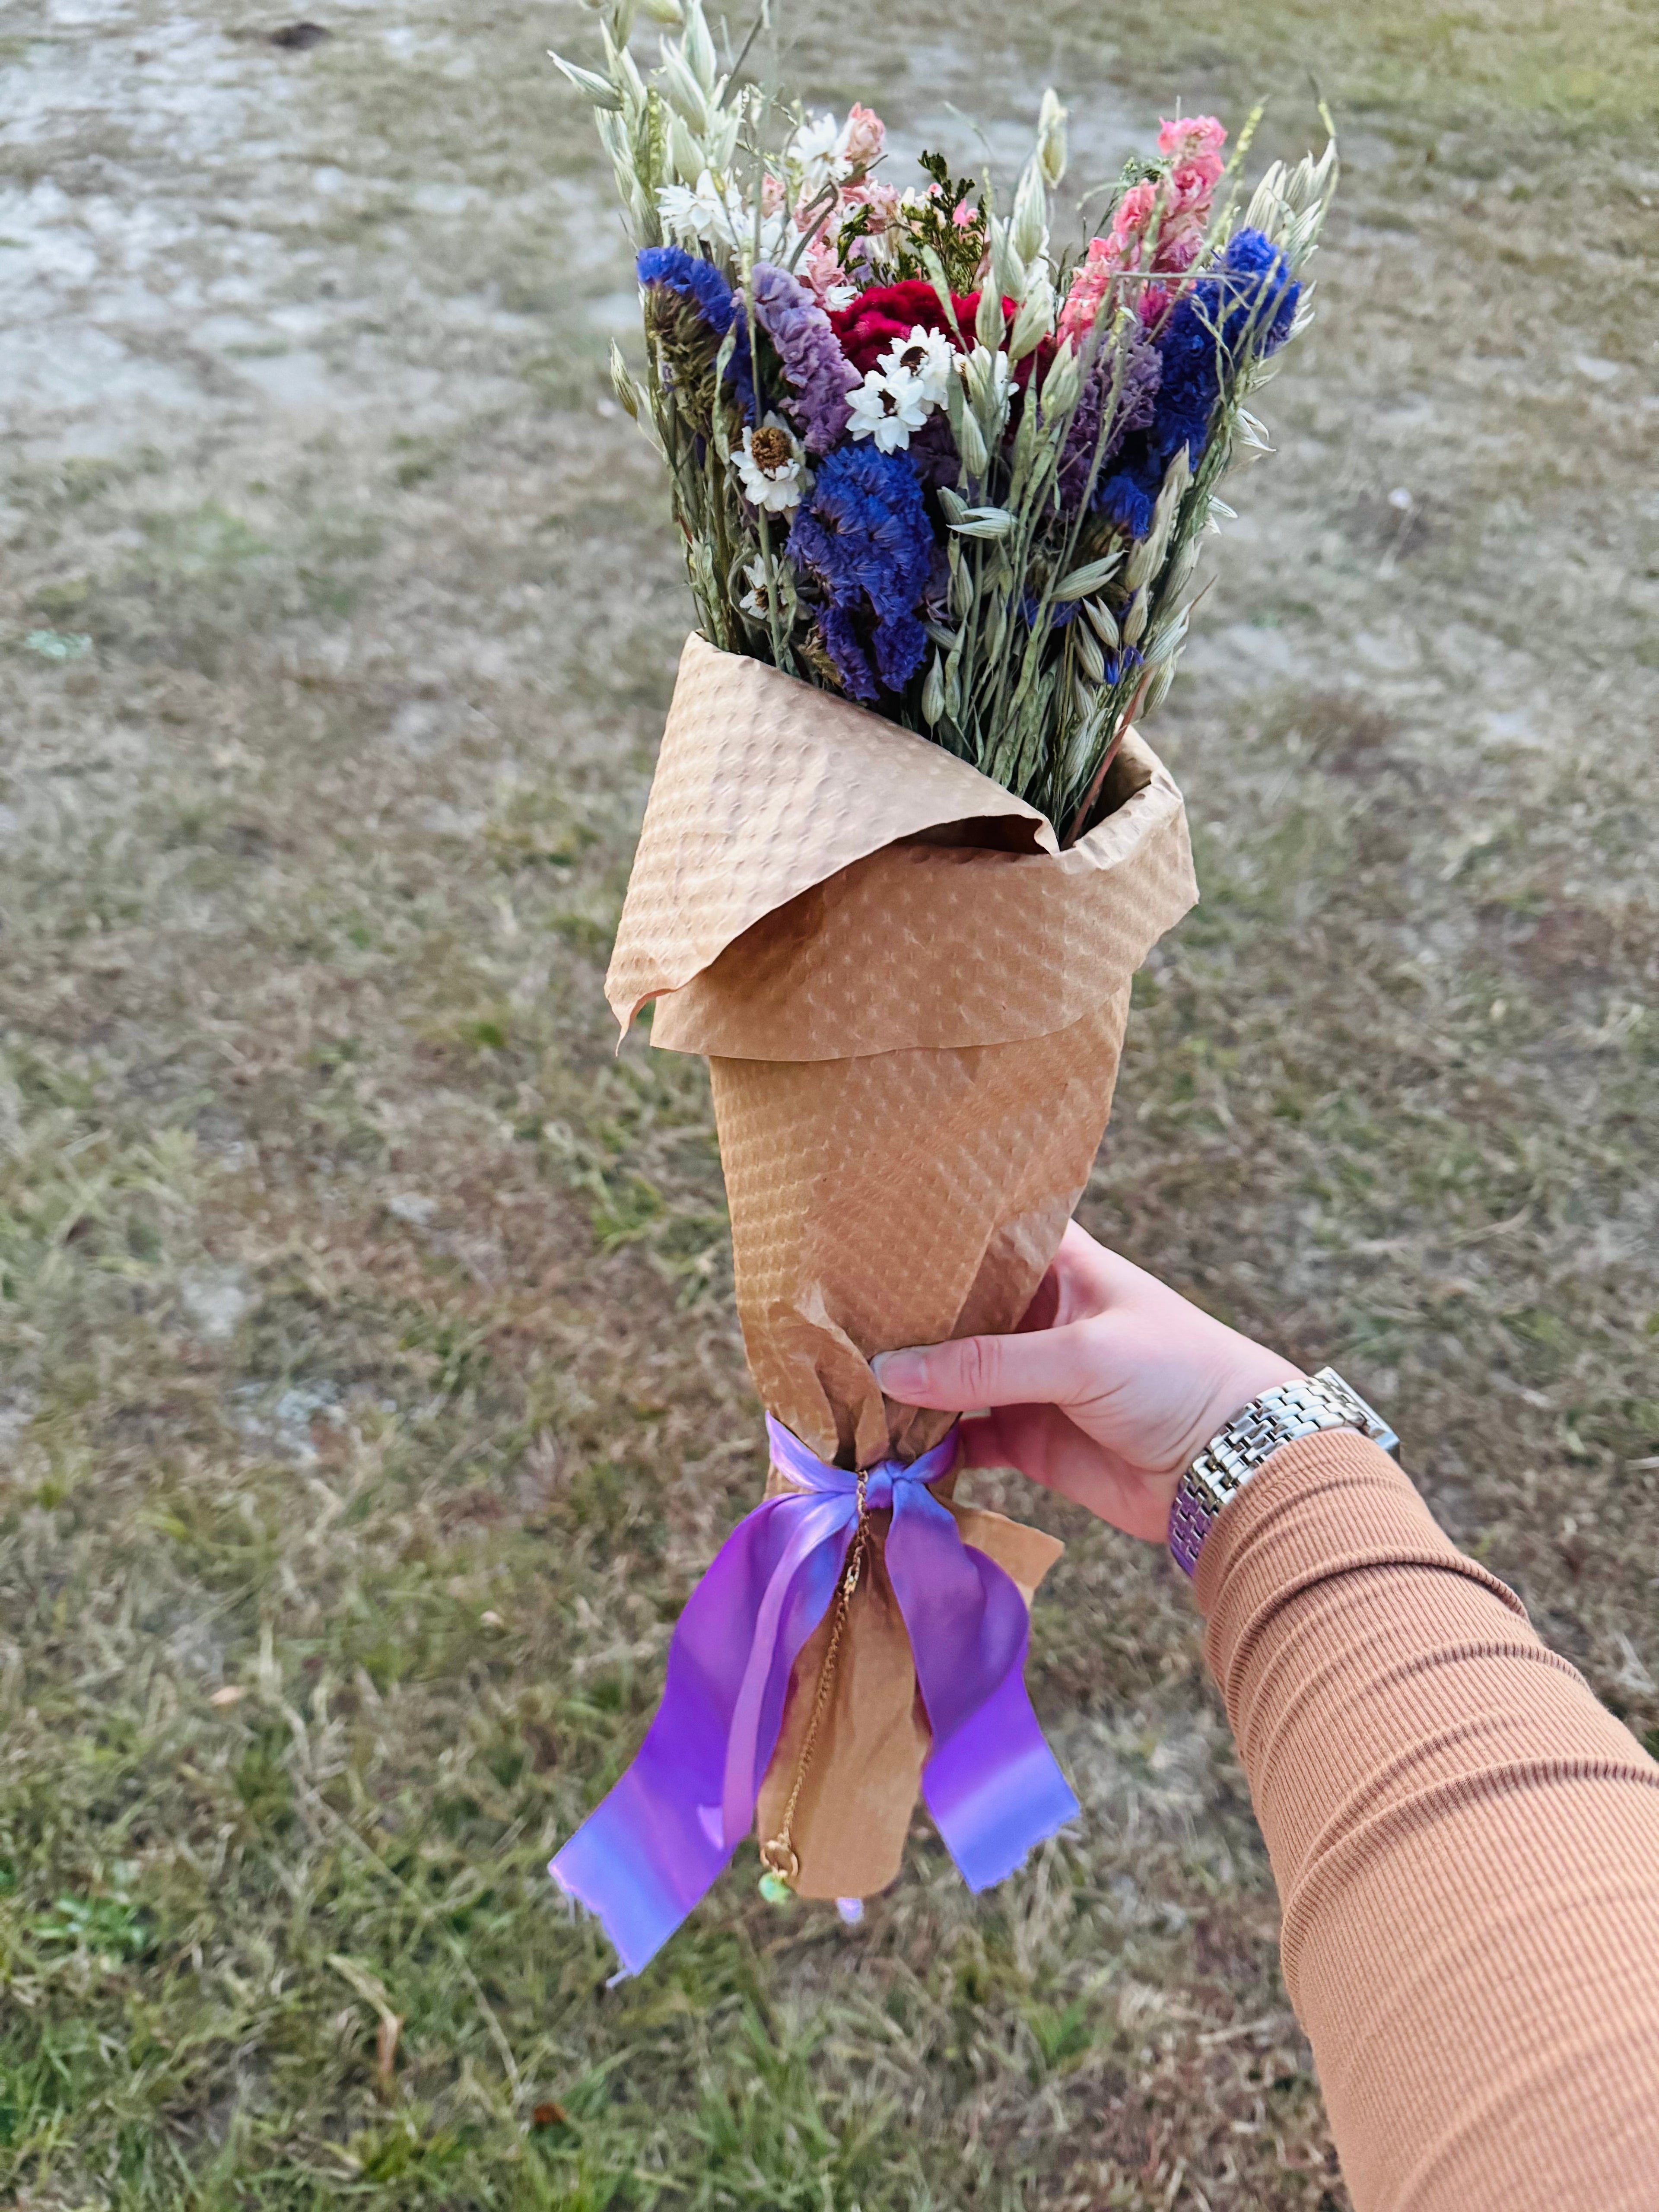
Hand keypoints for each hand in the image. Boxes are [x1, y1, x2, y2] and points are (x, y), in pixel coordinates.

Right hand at [871, 1222, 1302, 1541]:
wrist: (1235, 1466)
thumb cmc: (1177, 1376)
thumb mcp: (1081, 1355)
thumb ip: (985, 1365)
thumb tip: (889, 1371)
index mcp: (1059, 1264)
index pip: (981, 1236)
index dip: (925, 1238)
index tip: (858, 1239)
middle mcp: (1035, 1315)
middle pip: (951, 1312)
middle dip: (898, 1323)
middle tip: (824, 1324)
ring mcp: (1028, 1380)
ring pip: (947, 1379)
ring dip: (904, 1390)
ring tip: (838, 1388)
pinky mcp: (1027, 1439)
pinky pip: (962, 1439)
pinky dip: (926, 1446)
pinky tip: (883, 1449)